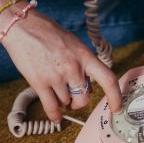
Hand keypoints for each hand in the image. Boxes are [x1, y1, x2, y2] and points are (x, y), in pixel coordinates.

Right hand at [3, 3, 121, 122]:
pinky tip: (56, 115)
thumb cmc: (52, 34)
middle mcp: (74, 68)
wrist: (26, 27)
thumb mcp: (76, 46)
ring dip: (64, 102)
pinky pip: (51, 107)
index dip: (115, 96)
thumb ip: (84, 65)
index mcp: (86, 56)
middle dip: (79, 102)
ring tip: (58, 92)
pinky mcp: (39, 82)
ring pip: (66, 103)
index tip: (117, 108)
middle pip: (84, 99)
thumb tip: (88, 86)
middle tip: (74, 99)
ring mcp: (56, 76)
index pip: (108, 79)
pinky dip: (55, 115)